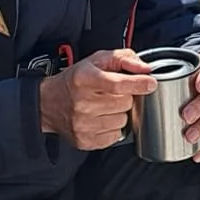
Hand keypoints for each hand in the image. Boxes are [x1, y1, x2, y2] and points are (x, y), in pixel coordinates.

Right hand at [38, 48, 154, 150]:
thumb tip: (145, 68)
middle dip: (126, 97)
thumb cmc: (76, 79)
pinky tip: (102, 119)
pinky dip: (113, 127)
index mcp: (84, 79)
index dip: (138, 84)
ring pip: (122, 120)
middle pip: (124, 103)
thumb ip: (124, 58)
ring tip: (105, 106)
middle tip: (114, 93)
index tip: (151, 83)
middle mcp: (82, 103)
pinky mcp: (85, 141)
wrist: (49, 103)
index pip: (117, 84)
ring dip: (120, 113)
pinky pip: (115, 136)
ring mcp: (82, 124)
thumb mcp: (97, 60)